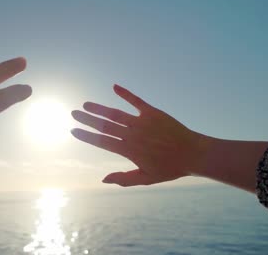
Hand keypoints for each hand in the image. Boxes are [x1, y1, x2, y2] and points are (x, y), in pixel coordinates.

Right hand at [71, 84, 203, 186]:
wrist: (194, 154)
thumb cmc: (170, 168)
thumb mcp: (146, 179)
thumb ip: (124, 178)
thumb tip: (102, 179)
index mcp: (130, 151)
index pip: (102, 142)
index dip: (86, 136)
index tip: (73, 131)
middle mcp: (133, 134)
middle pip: (105, 125)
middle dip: (87, 119)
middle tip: (73, 113)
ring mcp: (143, 122)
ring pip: (116, 113)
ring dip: (99, 108)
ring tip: (86, 104)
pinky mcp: (153, 113)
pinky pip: (136, 101)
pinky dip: (125, 93)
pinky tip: (115, 87)